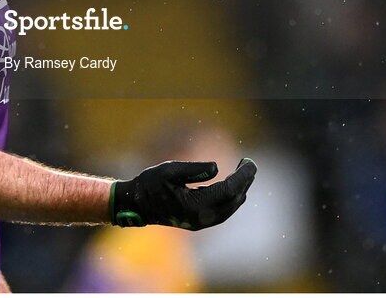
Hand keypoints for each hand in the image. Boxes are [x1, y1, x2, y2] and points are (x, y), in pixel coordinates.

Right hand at [109, 158, 256, 229]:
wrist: (136, 204)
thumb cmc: (149, 184)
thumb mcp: (169, 170)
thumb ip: (194, 169)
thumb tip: (217, 168)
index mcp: (194, 206)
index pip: (228, 190)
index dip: (242, 176)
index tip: (250, 162)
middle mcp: (201, 218)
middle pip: (233, 200)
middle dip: (245, 182)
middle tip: (250, 164)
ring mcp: (200, 222)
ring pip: (230, 208)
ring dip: (240, 190)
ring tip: (244, 173)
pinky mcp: (199, 222)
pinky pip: (223, 212)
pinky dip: (232, 198)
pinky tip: (233, 187)